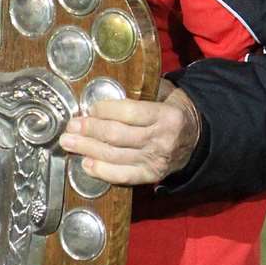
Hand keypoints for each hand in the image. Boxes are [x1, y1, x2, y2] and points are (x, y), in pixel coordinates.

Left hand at [59, 82, 201, 185]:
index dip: (105, 111)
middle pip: (117, 136)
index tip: (89, 108)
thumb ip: (144, 90)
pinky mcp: (151, 176)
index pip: (129, 113)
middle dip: (89, 130)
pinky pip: (123, 176)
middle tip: (70, 126)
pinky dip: (102, 171)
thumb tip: (107, 88)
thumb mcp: (167, 94)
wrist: (197, 141)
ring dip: (87, 149)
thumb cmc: (173, 112)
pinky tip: (85, 164)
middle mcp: (162, 139)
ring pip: (115, 156)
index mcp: (167, 116)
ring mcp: (156, 160)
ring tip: (68, 143)